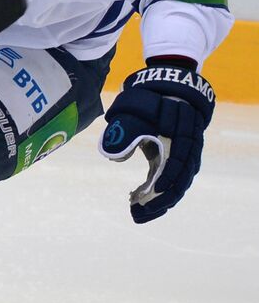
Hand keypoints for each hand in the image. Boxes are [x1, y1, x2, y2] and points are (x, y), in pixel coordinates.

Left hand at [98, 63, 215, 222]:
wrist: (167, 86)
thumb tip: (115, 156)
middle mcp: (187, 149)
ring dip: (160, 200)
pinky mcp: (176, 157)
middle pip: (179, 182)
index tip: (149, 195)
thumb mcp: (132, 110)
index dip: (164, 182)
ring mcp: (185, 154)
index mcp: (179, 137)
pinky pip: (173, 179)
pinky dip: (160, 191)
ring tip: (139, 213)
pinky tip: (143, 199)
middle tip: (138, 215)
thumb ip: (124, 131)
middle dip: (160, 201)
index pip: (176, 166)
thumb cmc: (147, 100)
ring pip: (178, 183)